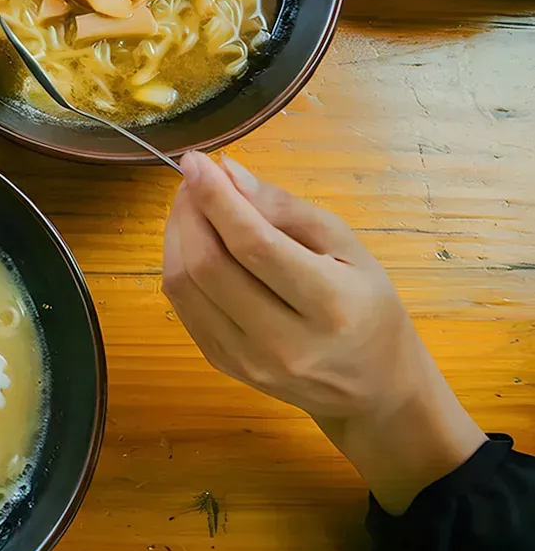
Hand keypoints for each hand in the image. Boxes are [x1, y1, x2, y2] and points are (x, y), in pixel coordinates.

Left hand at [162, 152, 484, 512]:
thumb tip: (229, 173)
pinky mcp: (224, 365)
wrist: (374, 389)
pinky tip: (193, 242)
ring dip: (176, 235)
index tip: (196, 161)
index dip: (216, 198)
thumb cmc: (368, 307)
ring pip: (184, 286)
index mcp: (330, 305)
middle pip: (209, 265)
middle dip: (190, 211)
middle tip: (194, 180)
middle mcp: (284, 342)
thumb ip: (287, 209)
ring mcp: (248, 360)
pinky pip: (182, 307)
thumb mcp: (349, 248)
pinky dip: (178, 264)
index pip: (254, 245)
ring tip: (192, 205)